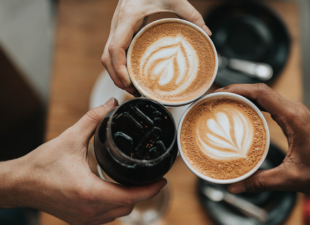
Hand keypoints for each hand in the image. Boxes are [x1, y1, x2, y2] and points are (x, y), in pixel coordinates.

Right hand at [1, 98, 165, 224]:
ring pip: (117, 214)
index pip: (130, 196)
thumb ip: (93, 119)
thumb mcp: (70, 138)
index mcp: (89, 191)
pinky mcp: (78, 220)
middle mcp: (88, 210)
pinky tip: (115, 191)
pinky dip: (115, 205)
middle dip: (142, 194)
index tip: (162, 180)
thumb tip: (110, 104)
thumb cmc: (41, 165)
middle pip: (127, 207)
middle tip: (150, 177)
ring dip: (129, 200)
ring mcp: (83, 218)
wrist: (19, 184)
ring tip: (135, 183)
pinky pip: (105, 217)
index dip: (150, 190)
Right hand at [101, 0, 211, 95]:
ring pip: (106, 56)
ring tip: (132, 87)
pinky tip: (131, 74)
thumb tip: (206, 32)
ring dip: (116, 74)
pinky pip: (113, 52)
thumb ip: (191, 14)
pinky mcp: (120, 31)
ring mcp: (117, 28)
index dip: (119, 68)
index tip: (129, 82)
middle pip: (107, 58)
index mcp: (127, 18)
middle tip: (133, 91)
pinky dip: (118, 66)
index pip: (115, 48)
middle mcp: (118, 24)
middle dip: (117, 77)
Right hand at [215, 84, 309, 194]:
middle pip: (260, 90)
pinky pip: (269, 104)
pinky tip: (241, 113)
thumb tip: (235, 185)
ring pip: (264, 95)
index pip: (262, 92)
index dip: (238, 89)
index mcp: (294, 117)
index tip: (219, 93)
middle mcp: (294, 110)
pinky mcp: (293, 118)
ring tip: (223, 103)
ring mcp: (294, 112)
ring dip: (243, 96)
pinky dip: (253, 104)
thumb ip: (260, 181)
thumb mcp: (291, 178)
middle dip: (235, 91)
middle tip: (215, 99)